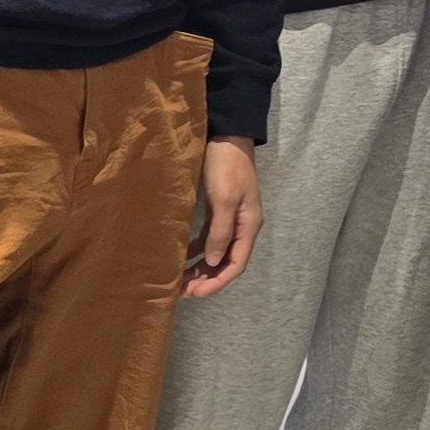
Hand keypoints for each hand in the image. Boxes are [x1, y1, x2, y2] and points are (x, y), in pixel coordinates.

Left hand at [182, 137, 262, 297]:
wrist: (227, 137)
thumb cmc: (226, 167)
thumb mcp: (223, 200)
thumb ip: (219, 232)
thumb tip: (211, 262)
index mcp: (249, 226)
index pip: (236, 264)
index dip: (217, 282)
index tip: (195, 293)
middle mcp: (243, 226)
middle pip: (227, 261)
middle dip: (207, 278)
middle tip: (182, 290)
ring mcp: (232, 218)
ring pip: (218, 251)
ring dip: (202, 267)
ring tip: (180, 279)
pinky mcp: (221, 210)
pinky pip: (211, 238)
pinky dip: (199, 251)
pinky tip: (184, 256)